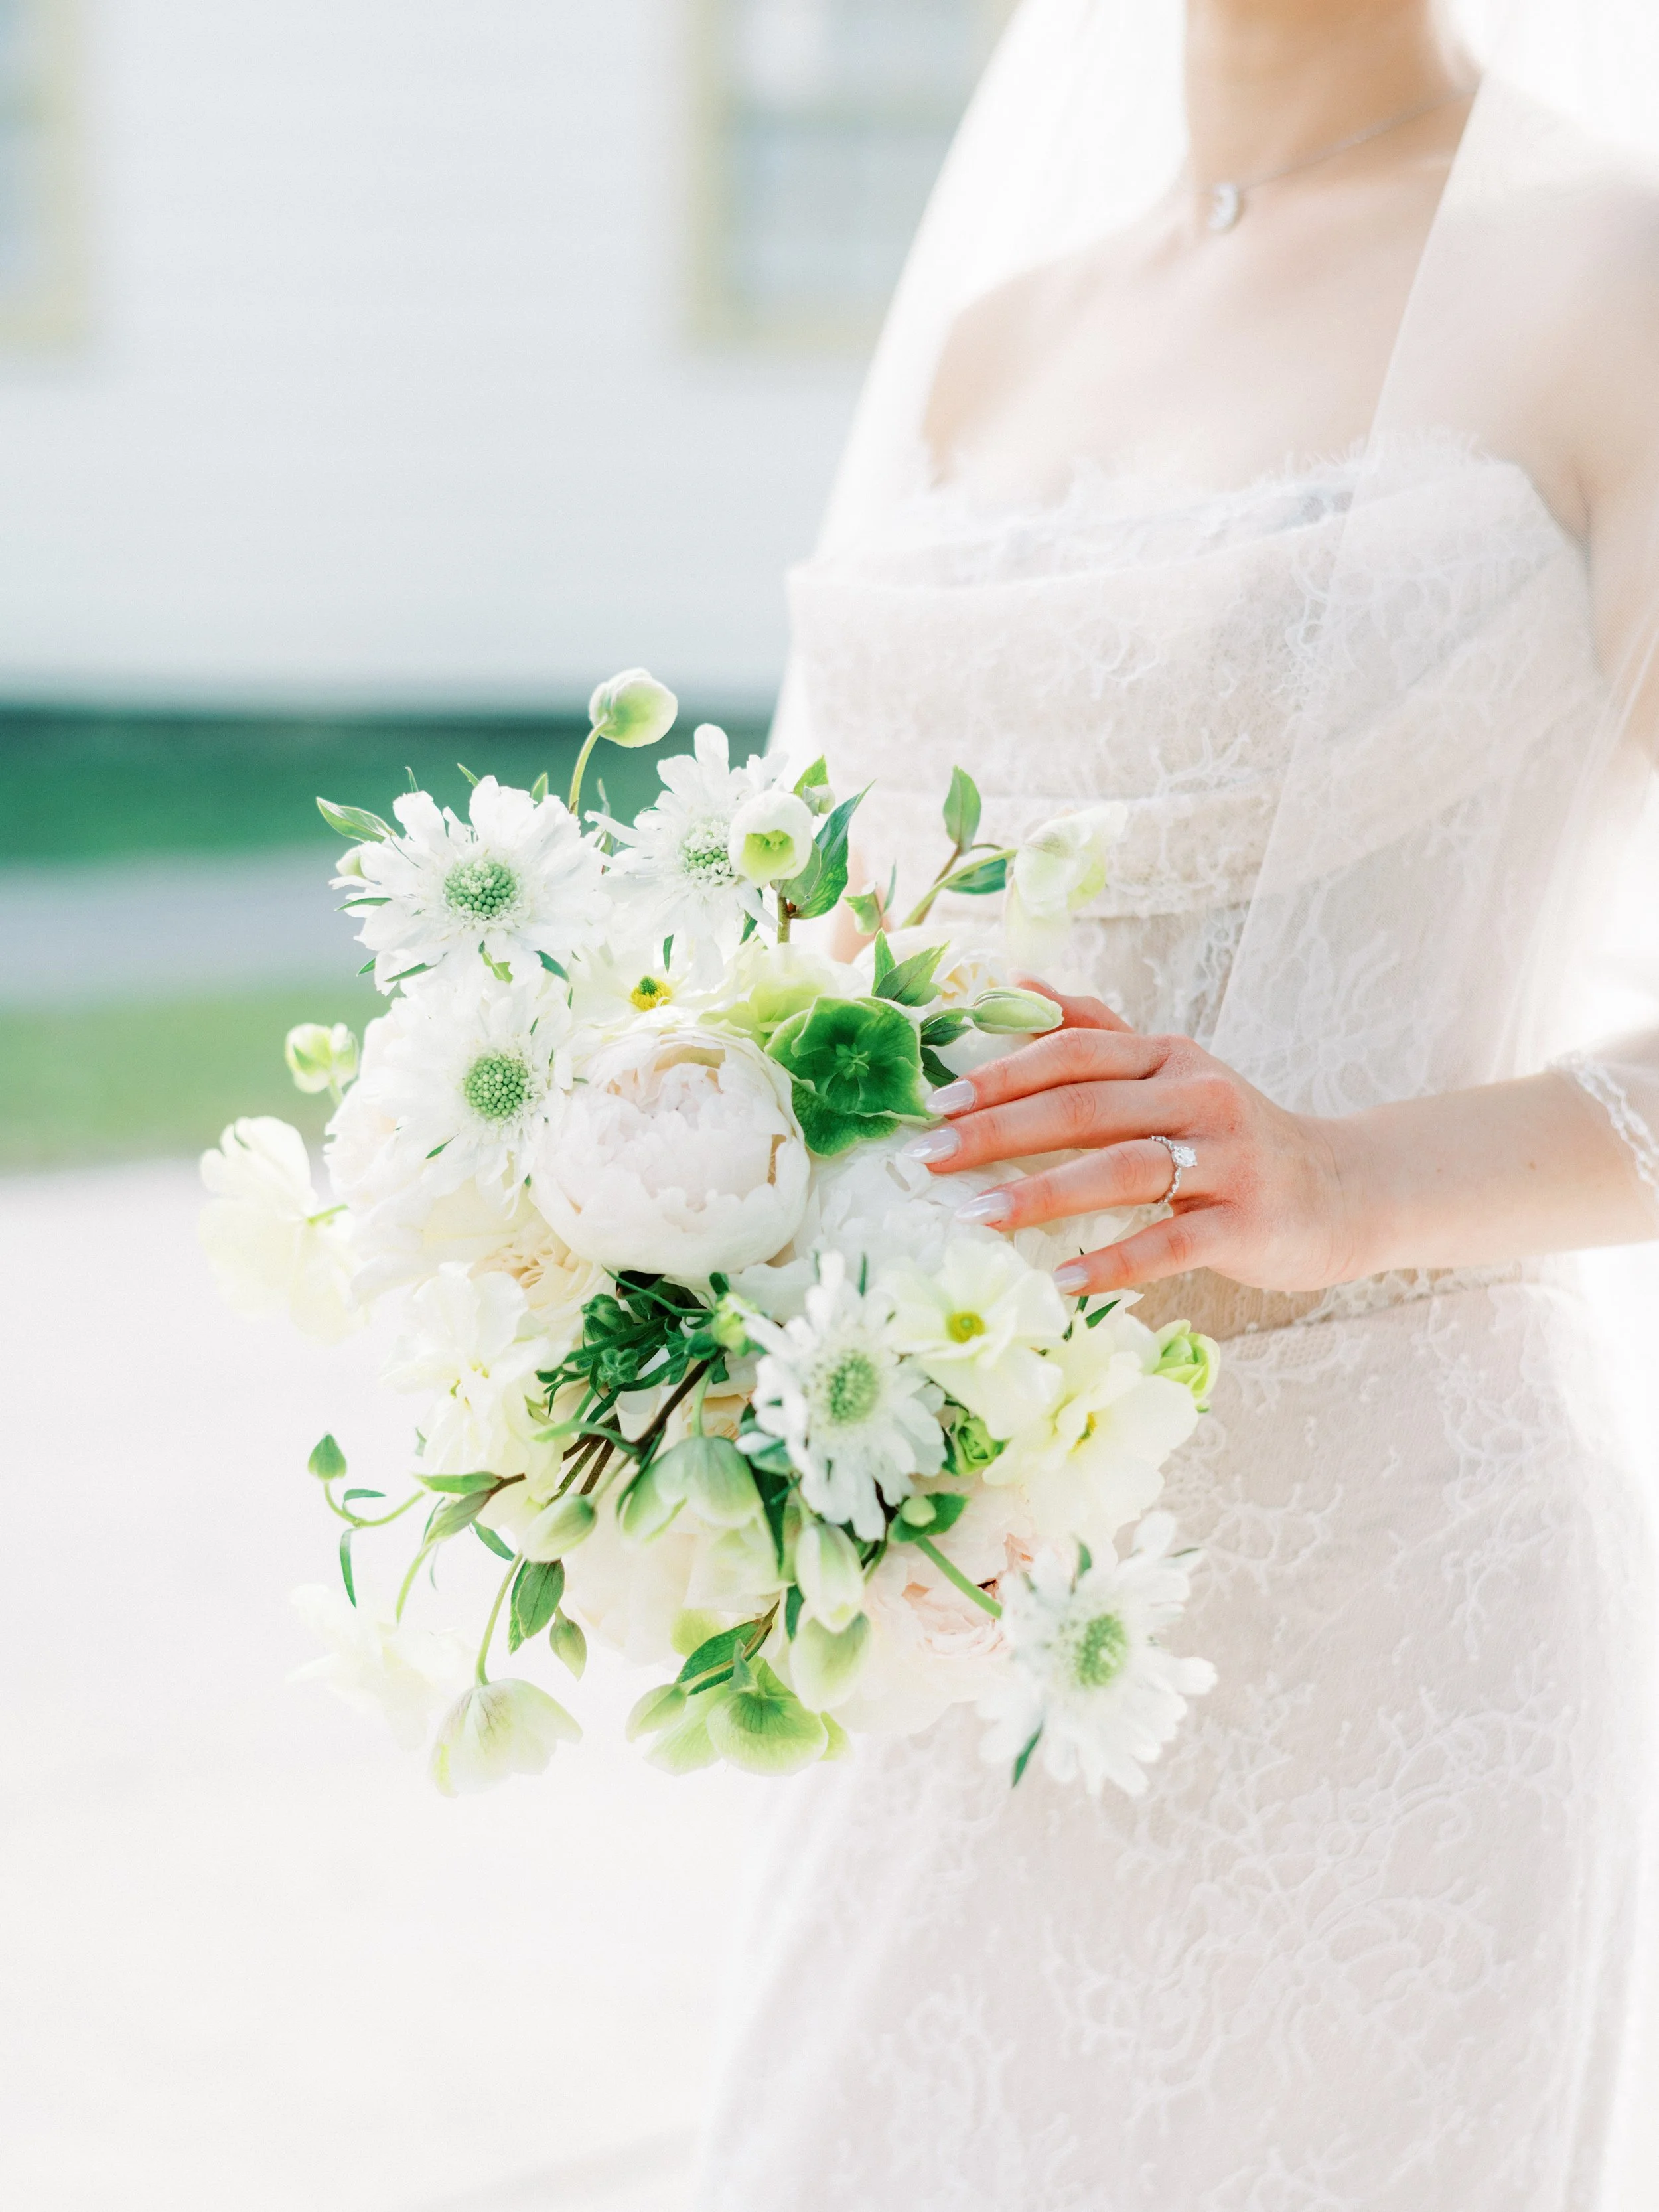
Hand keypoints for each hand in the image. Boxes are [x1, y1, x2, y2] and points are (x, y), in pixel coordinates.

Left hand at [906, 984, 1365, 1295]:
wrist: (1347, 1189)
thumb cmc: (1233, 1136)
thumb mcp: (1172, 1072)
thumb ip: (1098, 1030)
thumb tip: (1017, 986)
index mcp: (1169, 1057)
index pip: (1075, 1052)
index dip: (1003, 1074)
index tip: (938, 1102)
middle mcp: (1199, 1097)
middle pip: (1085, 1108)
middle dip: (999, 1132)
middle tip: (930, 1158)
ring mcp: (1229, 1160)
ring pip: (1122, 1170)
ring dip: (1042, 1194)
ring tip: (978, 1215)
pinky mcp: (1251, 1223)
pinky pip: (1170, 1243)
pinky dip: (1113, 1261)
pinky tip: (1062, 1279)